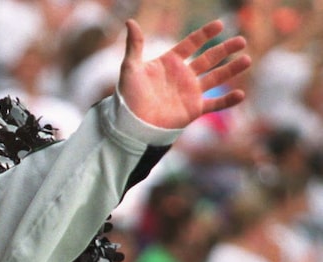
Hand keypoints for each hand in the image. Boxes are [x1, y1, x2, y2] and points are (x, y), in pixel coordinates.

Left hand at [119, 19, 250, 128]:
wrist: (132, 125)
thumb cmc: (129, 97)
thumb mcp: (130, 68)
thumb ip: (134, 45)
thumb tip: (130, 22)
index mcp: (169, 63)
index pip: (191, 44)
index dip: (205, 34)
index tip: (219, 25)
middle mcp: (182, 76)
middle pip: (209, 58)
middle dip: (225, 49)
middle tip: (241, 41)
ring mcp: (190, 92)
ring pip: (216, 78)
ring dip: (232, 69)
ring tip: (247, 59)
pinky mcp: (193, 110)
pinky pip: (214, 104)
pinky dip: (227, 101)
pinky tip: (240, 94)